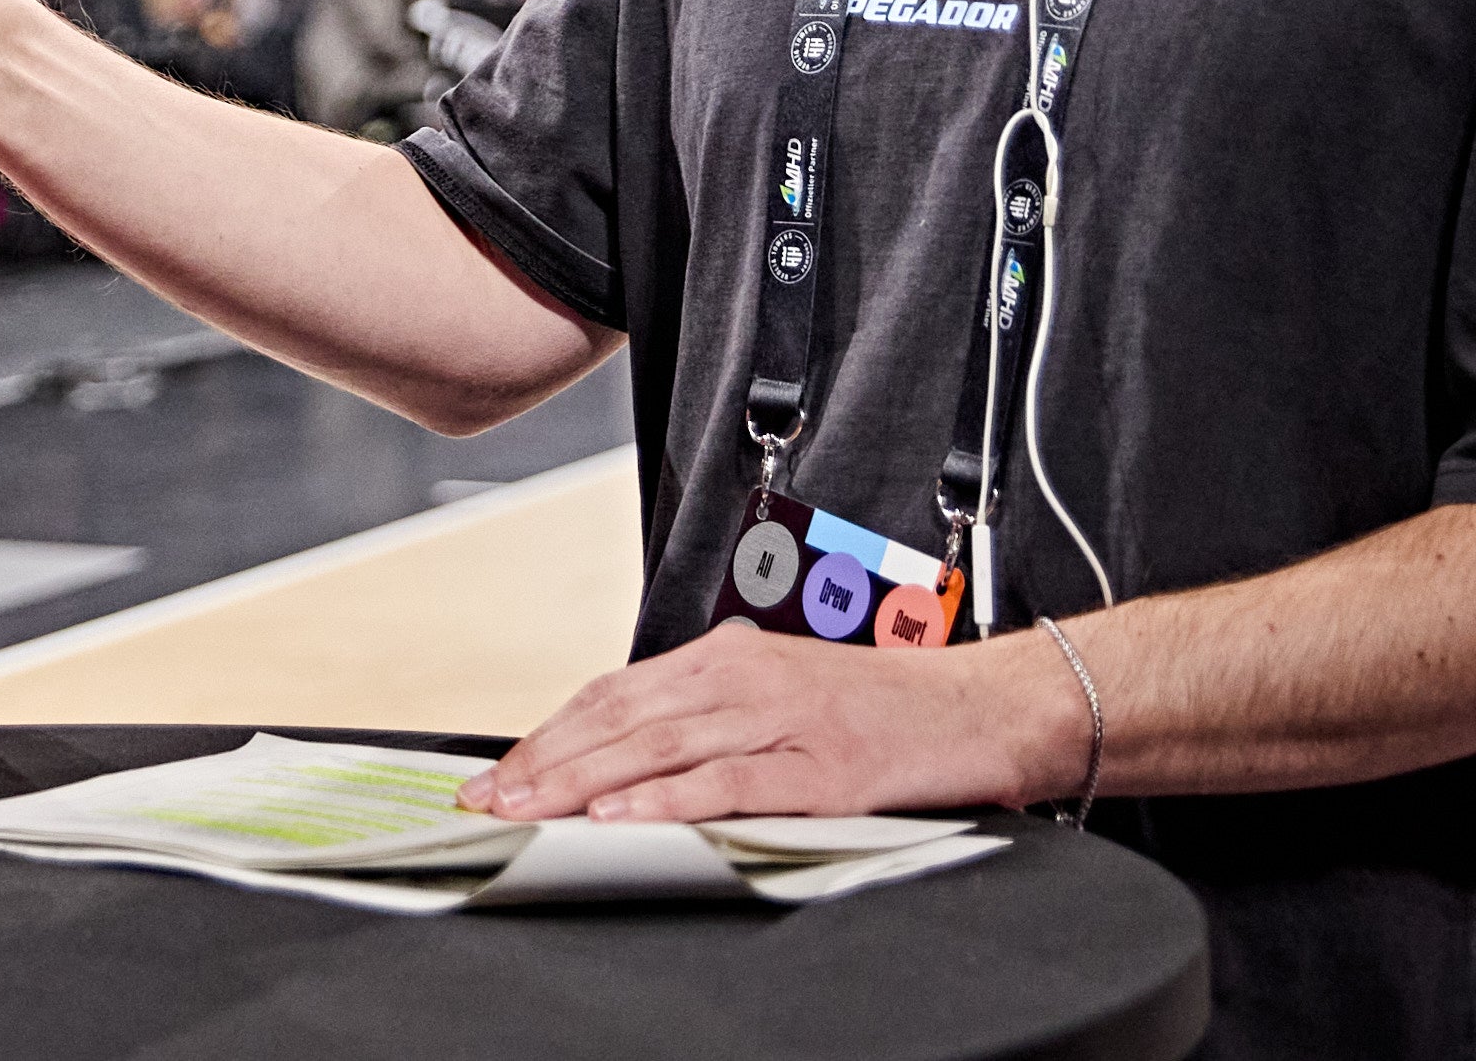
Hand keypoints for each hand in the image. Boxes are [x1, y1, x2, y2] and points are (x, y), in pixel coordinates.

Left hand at [455, 623, 1066, 823]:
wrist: (984, 706)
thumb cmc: (885, 708)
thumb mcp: (782, 694)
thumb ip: (712, 716)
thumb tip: (631, 759)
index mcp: (727, 657)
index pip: (614, 694)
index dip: (551, 734)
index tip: (504, 772)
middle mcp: (744, 678)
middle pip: (622, 720)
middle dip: (547, 763)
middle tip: (491, 800)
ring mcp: (781, 720)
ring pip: (659, 749)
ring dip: (586, 783)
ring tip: (532, 812)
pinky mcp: (820, 767)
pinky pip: (727, 783)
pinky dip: (669, 801)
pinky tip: (626, 818)